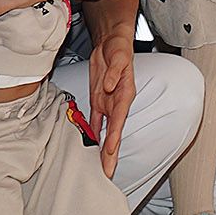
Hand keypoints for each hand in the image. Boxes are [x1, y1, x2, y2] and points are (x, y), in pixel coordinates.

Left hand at [85, 34, 134, 176]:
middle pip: (114, 133)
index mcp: (125, 94)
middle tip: (108, 171)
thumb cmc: (119, 48)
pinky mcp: (97, 101)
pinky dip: (92, 135)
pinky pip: (94, 122)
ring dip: (102, 150)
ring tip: (101, 168)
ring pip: (104, 132)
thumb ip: (115, 72)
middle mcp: (117, 103)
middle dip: (111, 153)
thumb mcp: (118, 57)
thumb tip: (110, 86)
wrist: (111, 43)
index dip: (115, 136)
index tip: (111, 151)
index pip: (119, 120)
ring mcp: (107, 104)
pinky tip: (90, 148)